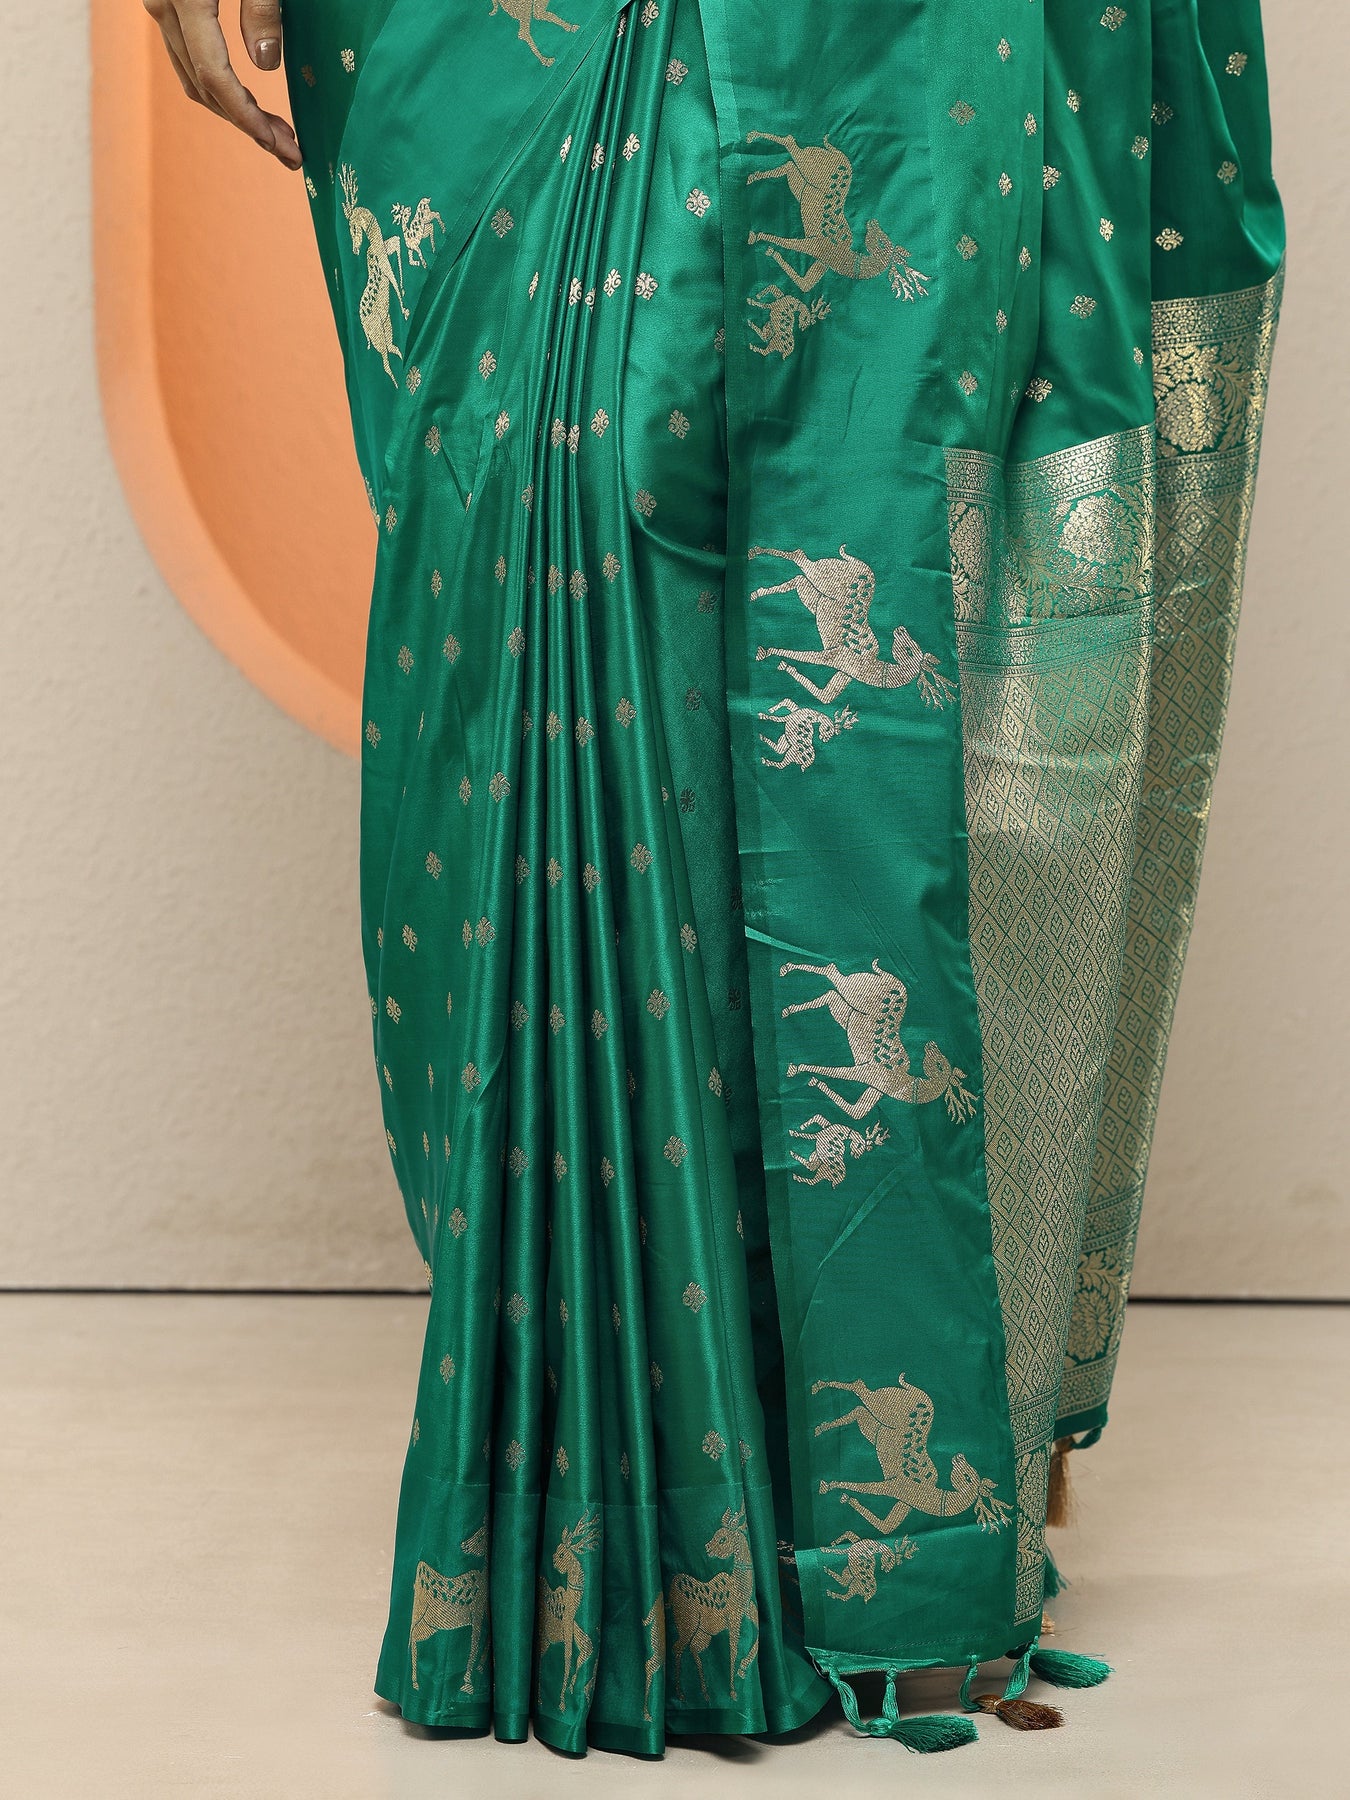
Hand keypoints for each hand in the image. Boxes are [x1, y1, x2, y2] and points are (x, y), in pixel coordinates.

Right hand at [144, 1, 302, 168]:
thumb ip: (261, 10)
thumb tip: (266, 64)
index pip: (214, 76)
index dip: (246, 116)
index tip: (278, 144)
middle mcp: (164, 7)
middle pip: (203, 86)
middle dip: (248, 124)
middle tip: (290, 152)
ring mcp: (161, 7)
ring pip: (192, 78)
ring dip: (233, 112)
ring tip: (276, 133)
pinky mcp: (167, 5)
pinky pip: (187, 59)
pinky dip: (218, 88)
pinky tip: (248, 103)